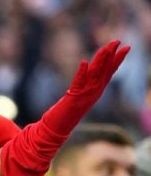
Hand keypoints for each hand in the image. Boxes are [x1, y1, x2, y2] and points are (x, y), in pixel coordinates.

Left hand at [0, 40, 129, 175]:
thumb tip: (84, 73)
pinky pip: (77, 85)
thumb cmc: (59, 117)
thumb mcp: (73, 99)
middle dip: (112, 57)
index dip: (116, 61)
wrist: (49, 134)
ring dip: (100, 61)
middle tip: (119, 42)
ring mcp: (82, 99)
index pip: (108, 74)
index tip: (125, 47)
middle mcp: (91, 95)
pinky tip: (84, 63)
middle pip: (104, 73)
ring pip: (94, 77)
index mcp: (93, 94)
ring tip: (106, 47)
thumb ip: (80, 88)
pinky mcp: (71, 101)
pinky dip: (81, 74)